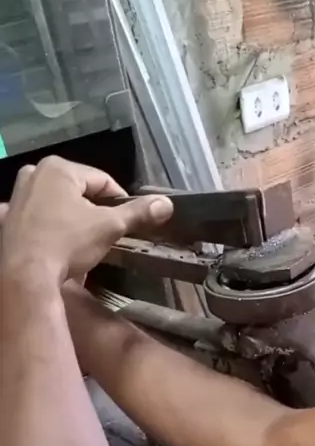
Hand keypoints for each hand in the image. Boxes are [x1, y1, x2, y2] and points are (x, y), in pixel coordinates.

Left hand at [1, 157, 172, 283]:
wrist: (25, 277)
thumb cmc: (68, 243)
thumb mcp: (109, 227)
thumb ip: (138, 212)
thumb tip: (167, 203)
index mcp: (59, 168)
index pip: (103, 181)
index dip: (120, 201)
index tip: (127, 223)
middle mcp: (33, 174)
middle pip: (78, 191)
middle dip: (93, 210)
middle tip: (104, 235)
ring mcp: (16, 197)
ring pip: (56, 204)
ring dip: (71, 218)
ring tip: (81, 243)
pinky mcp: (6, 220)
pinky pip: (35, 219)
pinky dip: (46, 228)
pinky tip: (54, 244)